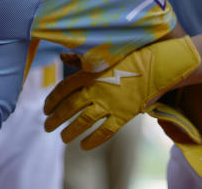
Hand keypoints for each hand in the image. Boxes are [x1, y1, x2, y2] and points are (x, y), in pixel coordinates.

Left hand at [43, 36, 199, 148]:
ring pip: (84, 121)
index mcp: (88, 74)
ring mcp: (110, 103)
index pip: (62, 89)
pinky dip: (93, 140)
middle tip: (47, 127)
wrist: (156, 65)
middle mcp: (96, 89)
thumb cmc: (128, 57)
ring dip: (70, 131)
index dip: (51, 101)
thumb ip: (81, 60)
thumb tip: (62, 56)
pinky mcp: (124, 114)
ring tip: (63, 138)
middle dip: (55, 119)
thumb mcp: (103, 55)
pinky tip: (84, 146)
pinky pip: (105, 132)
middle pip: (69, 107)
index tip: (45, 109)